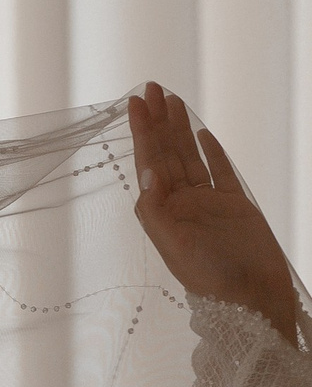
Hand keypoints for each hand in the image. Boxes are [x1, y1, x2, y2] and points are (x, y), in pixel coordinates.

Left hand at [130, 82, 297, 343]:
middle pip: (167, 153)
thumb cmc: (211, 277)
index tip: (134, 103)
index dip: (142, 132)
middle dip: (157, 121)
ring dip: (180, 129)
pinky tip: (201, 133)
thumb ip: (156, 207)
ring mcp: (209, 203)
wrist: (253, 298)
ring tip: (170, 100)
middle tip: (150, 87)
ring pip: (191, 157)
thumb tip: (146, 168)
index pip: (149, 162)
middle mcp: (183, 203)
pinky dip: (211, 152)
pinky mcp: (235, 205)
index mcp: (163, 211)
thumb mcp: (174, 244)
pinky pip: (220, 171)